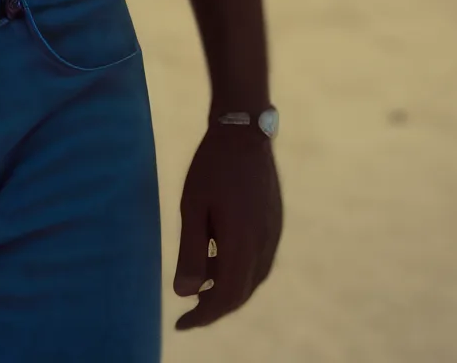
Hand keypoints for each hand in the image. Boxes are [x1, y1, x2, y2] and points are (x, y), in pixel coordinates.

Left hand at [172, 122, 281, 330]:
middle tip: (188, 314)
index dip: (204, 316)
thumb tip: (185, 294)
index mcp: (243, 243)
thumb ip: (190, 252)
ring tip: (200, 290)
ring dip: (227, 292)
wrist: (245, 133)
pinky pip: (258, 263)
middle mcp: (264, 245)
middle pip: (241, 294)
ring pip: (251, 280)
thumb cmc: (212, 168)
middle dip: (214, 309)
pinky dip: (238, 274)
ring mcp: (273, 235)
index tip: (181, 324)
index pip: (226, 297)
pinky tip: (220, 264)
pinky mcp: (275, 225)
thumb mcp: (192, 208)